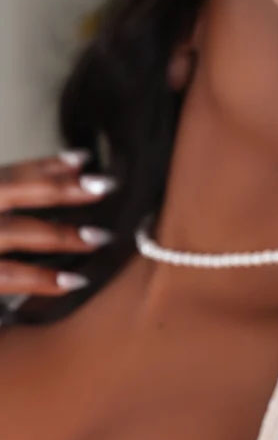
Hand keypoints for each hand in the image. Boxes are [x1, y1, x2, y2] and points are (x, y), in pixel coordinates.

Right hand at [0, 153, 115, 296]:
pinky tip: (71, 281)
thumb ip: (8, 199)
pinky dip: (39, 278)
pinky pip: (6, 276)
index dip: (47, 164)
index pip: (10, 173)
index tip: (86, 158)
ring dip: (59, 233)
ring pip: (15, 232)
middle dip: (59, 187)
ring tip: (100, 238)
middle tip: (106, 186)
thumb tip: (65, 177)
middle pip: (13, 190)